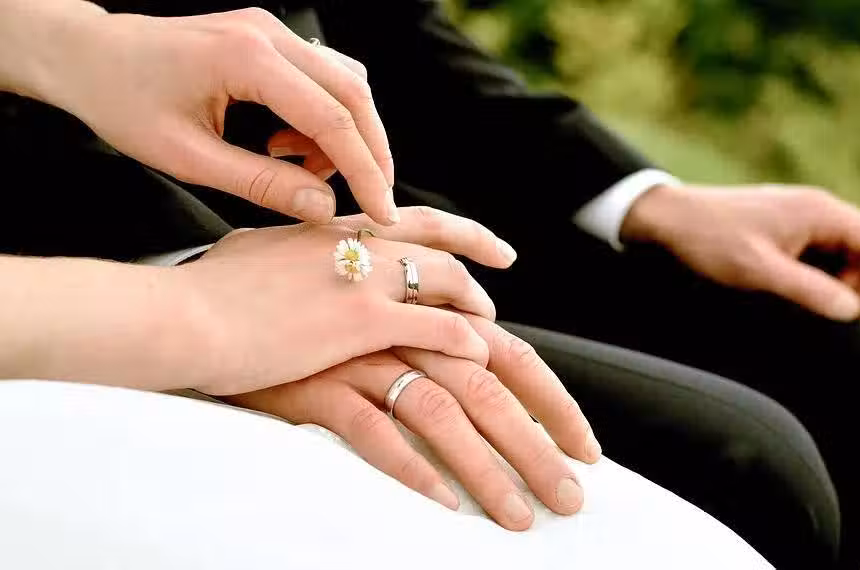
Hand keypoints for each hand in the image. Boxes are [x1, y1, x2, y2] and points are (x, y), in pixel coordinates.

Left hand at [33, 7, 395, 223]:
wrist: (86, 54)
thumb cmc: (121, 102)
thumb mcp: (187, 158)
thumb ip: (260, 183)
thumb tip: (322, 209)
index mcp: (246, 59)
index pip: (332, 119)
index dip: (365, 172)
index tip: (382, 214)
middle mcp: (269, 33)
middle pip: (354, 93)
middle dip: (372, 153)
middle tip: (373, 201)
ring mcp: (271, 29)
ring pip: (345, 82)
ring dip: (347, 134)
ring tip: (304, 172)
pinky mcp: (268, 37)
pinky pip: (322, 76)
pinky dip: (324, 117)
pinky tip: (288, 145)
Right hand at [176, 207, 516, 395]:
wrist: (179, 315)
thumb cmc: (202, 294)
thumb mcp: (251, 254)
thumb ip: (283, 250)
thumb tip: (281, 248)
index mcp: (332, 230)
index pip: (408, 218)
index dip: (453, 228)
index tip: (483, 240)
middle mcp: (356, 246)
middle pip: (439, 244)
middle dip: (480, 254)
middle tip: (506, 264)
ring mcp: (362, 281)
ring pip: (447, 286)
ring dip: (476, 310)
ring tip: (491, 334)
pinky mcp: (360, 323)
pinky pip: (436, 332)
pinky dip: (465, 347)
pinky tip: (479, 361)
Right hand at [225, 316, 600, 530]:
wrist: (195, 303)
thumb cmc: (266, 295)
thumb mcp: (348, 285)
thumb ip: (399, 304)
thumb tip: (450, 336)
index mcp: (417, 294)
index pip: (506, 345)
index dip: (549, 393)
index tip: (580, 438)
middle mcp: (401, 313)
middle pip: (493, 384)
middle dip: (540, 442)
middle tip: (572, 492)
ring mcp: (364, 344)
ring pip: (447, 412)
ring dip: (489, 470)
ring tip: (519, 517)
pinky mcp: (325, 376)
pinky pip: (381, 431)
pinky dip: (415, 470)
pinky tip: (443, 506)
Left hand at [622, 184, 859, 320]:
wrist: (667, 218)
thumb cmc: (709, 240)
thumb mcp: (760, 272)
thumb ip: (808, 290)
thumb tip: (851, 310)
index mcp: (818, 210)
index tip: (854, 312)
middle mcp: (814, 207)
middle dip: (855, 284)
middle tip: (826, 314)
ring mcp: (797, 215)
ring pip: (839, 252)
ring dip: (832, 282)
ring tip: (802, 304)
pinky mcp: (780, 225)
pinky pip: (814, 251)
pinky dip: (811, 274)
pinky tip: (785, 291)